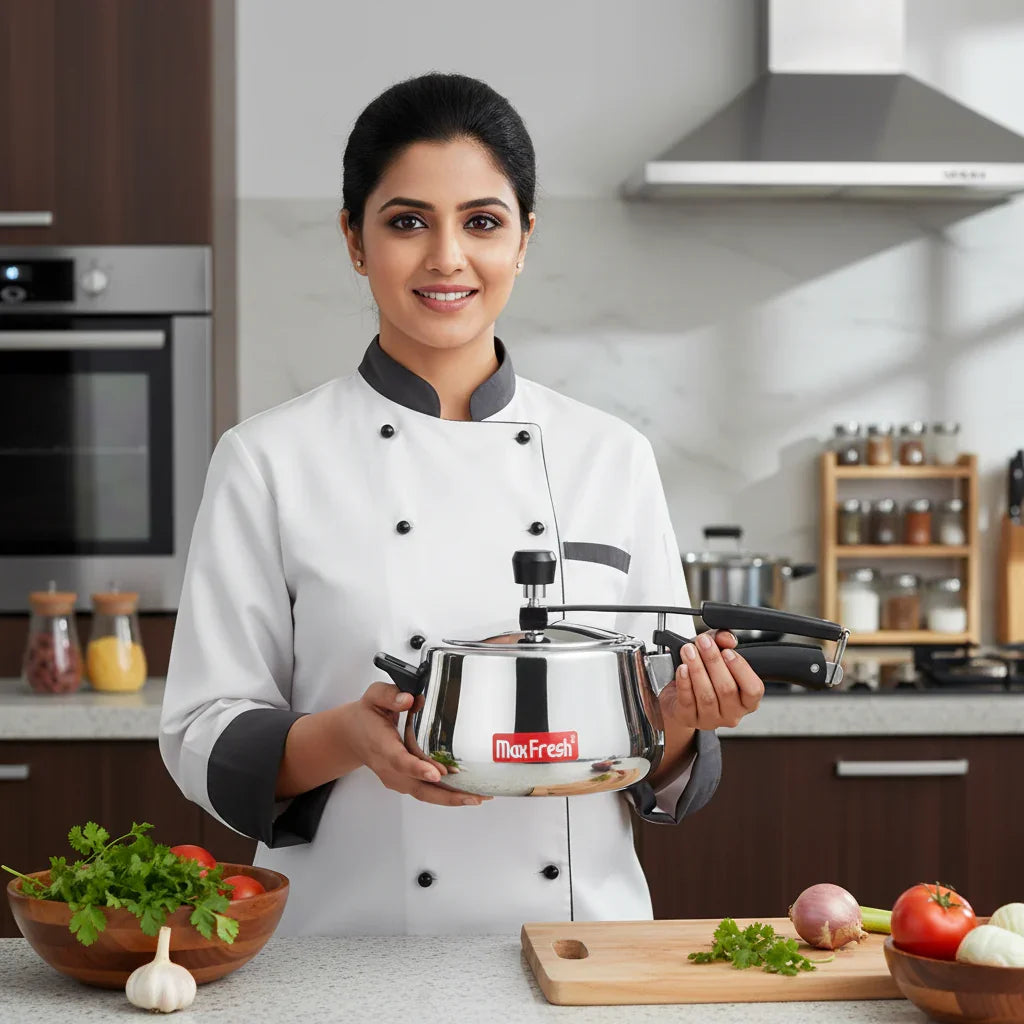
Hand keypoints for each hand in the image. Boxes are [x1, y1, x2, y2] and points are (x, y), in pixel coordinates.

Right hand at [340, 682, 490, 806]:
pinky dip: (447, 795)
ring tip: (478, 796)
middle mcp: (389, 767)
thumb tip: (409, 699)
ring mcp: (397, 778)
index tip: (435, 772)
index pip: (399, 760)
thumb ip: (389, 695)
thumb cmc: (366, 716)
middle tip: (473, 795)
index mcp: (381, 745)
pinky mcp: (404, 782)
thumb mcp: (373, 697)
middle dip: (447, 795)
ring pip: (424, 794)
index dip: (417, 768)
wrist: (352, 735)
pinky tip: (468, 792)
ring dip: (451, 798)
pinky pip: (426, 792)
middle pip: (418, 787)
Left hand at [659, 630, 763, 730]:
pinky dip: (684, 682)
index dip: (741, 669)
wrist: (677, 696)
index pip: (754, 689)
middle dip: (713, 661)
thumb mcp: (715, 654)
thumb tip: (727, 638)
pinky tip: (682, 668)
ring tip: (689, 651)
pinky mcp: (690, 719)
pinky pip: (688, 701)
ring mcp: (711, 719)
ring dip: (697, 669)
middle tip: (703, 643)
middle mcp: (732, 713)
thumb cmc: (704, 675)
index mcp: (747, 700)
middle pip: (727, 689)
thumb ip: (723, 641)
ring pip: (707, 695)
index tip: (727, 651)